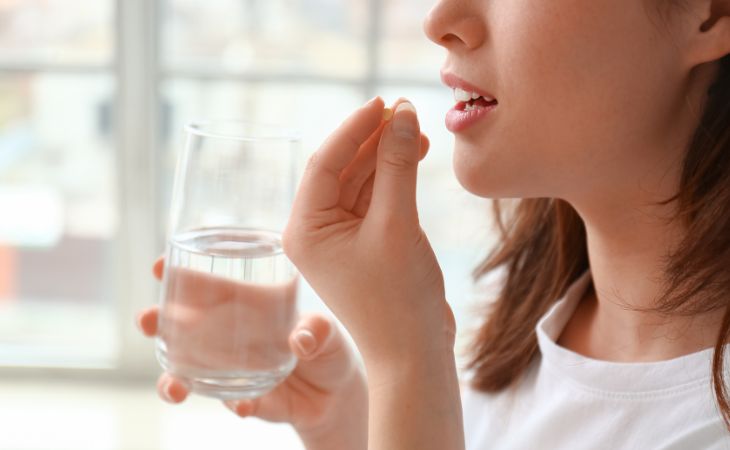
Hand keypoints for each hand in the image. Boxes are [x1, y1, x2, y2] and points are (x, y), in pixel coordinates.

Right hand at [137, 258, 367, 448]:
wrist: (336, 395)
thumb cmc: (328, 347)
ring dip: (175, 377)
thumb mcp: (327, 332)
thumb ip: (317, 331)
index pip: (211, 286)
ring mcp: (234, 369)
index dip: (184, 275)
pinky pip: (233, 401)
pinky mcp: (247, 399)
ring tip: (172, 386)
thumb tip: (300, 340)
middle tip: (146, 321)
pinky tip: (243, 405)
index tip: (161, 265)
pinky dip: (236, 404)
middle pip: (185, 326)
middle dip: (160, 322)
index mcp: (251, 306)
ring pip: (191, 371)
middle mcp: (234, 336)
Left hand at [282, 97, 455, 365]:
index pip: (324, 163)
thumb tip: (402, 114)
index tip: (383, 102)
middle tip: (406, 110)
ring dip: (388, 156)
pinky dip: (395, 178)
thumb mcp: (397, 224)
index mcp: (304, 230)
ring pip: (362, 182)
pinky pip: (376, 200)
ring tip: (418, 130)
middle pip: (343, 169)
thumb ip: (398, 165)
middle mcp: (315, 231)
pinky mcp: (365, 244)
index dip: (354, 129)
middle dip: (374, 139)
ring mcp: (341, 238)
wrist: (415, 354)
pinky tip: (416, 154)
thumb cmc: (398, 298)